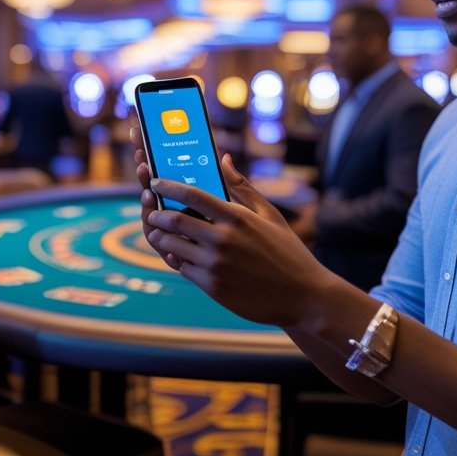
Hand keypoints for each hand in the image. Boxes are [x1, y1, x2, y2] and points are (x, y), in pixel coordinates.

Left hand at [139, 149, 334, 326]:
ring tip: (160, 232)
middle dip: (158, 214)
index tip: (156, 182)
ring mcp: (216, 265)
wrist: (303, 295)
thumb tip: (223, 160)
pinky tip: (177, 254)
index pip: (192, 194)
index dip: (168, 186)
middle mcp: (222, 239)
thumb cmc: (288, 251)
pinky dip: (176, 259)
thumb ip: (242, 187)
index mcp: (236, 217)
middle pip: (175, 220)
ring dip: (161, 237)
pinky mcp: (213, 287)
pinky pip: (183, 269)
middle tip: (153, 211)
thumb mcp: (269, 214)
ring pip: (173, 246)